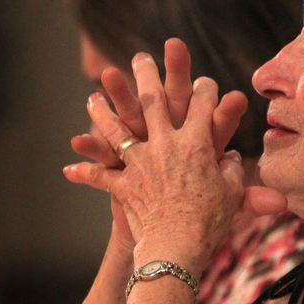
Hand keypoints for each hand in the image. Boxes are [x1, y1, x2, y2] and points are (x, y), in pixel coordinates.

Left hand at [66, 49, 247, 274]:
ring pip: (117, 128)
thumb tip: (234, 159)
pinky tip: (69, 168)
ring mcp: (141, 162)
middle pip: (154, 100)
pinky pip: (99, 175)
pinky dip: (84, 171)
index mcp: (197, 143)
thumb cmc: (211, 222)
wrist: (178, 247)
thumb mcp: (233, 194)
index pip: (204, 105)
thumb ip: (234, 172)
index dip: (207, 90)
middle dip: (146, 75)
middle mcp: (165, 144)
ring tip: (93, 96)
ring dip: (103, 110)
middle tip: (139, 56)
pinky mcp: (123, 184)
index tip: (206, 82)